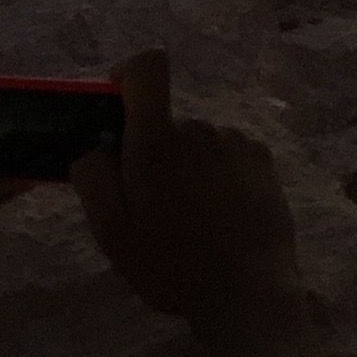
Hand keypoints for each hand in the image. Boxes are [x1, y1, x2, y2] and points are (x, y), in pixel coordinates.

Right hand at [73, 51, 301, 342]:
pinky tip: (219, 216)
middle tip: (152, 207)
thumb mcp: (112, 232)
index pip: (149, 67)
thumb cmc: (170, 264)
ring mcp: (235, 140)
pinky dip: (217, 175)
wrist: (246, 289)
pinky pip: (226, 154)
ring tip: (190, 220)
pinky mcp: (262, 157)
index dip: (130, 73)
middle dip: (154, 154)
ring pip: (197, 143)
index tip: (119, 103)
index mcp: (157, 141)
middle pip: (167, 123)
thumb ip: (93, 180)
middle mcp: (199, 127)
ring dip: (188, 168)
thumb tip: (94, 147)